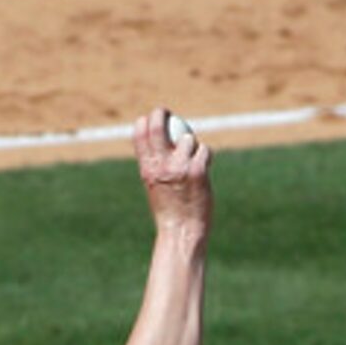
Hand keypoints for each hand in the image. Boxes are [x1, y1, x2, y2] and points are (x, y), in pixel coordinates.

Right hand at [134, 107, 211, 231]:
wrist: (181, 231)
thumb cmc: (169, 209)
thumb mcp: (154, 184)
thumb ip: (155, 163)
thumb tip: (161, 139)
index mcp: (147, 168)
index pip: (140, 133)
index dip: (146, 120)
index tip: (153, 118)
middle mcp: (161, 165)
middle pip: (158, 125)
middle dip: (161, 113)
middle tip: (166, 113)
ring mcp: (180, 167)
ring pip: (188, 138)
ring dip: (192, 146)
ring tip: (192, 161)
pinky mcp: (198, 171)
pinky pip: (204, 150)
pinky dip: (205, 156)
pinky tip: (204, 168)